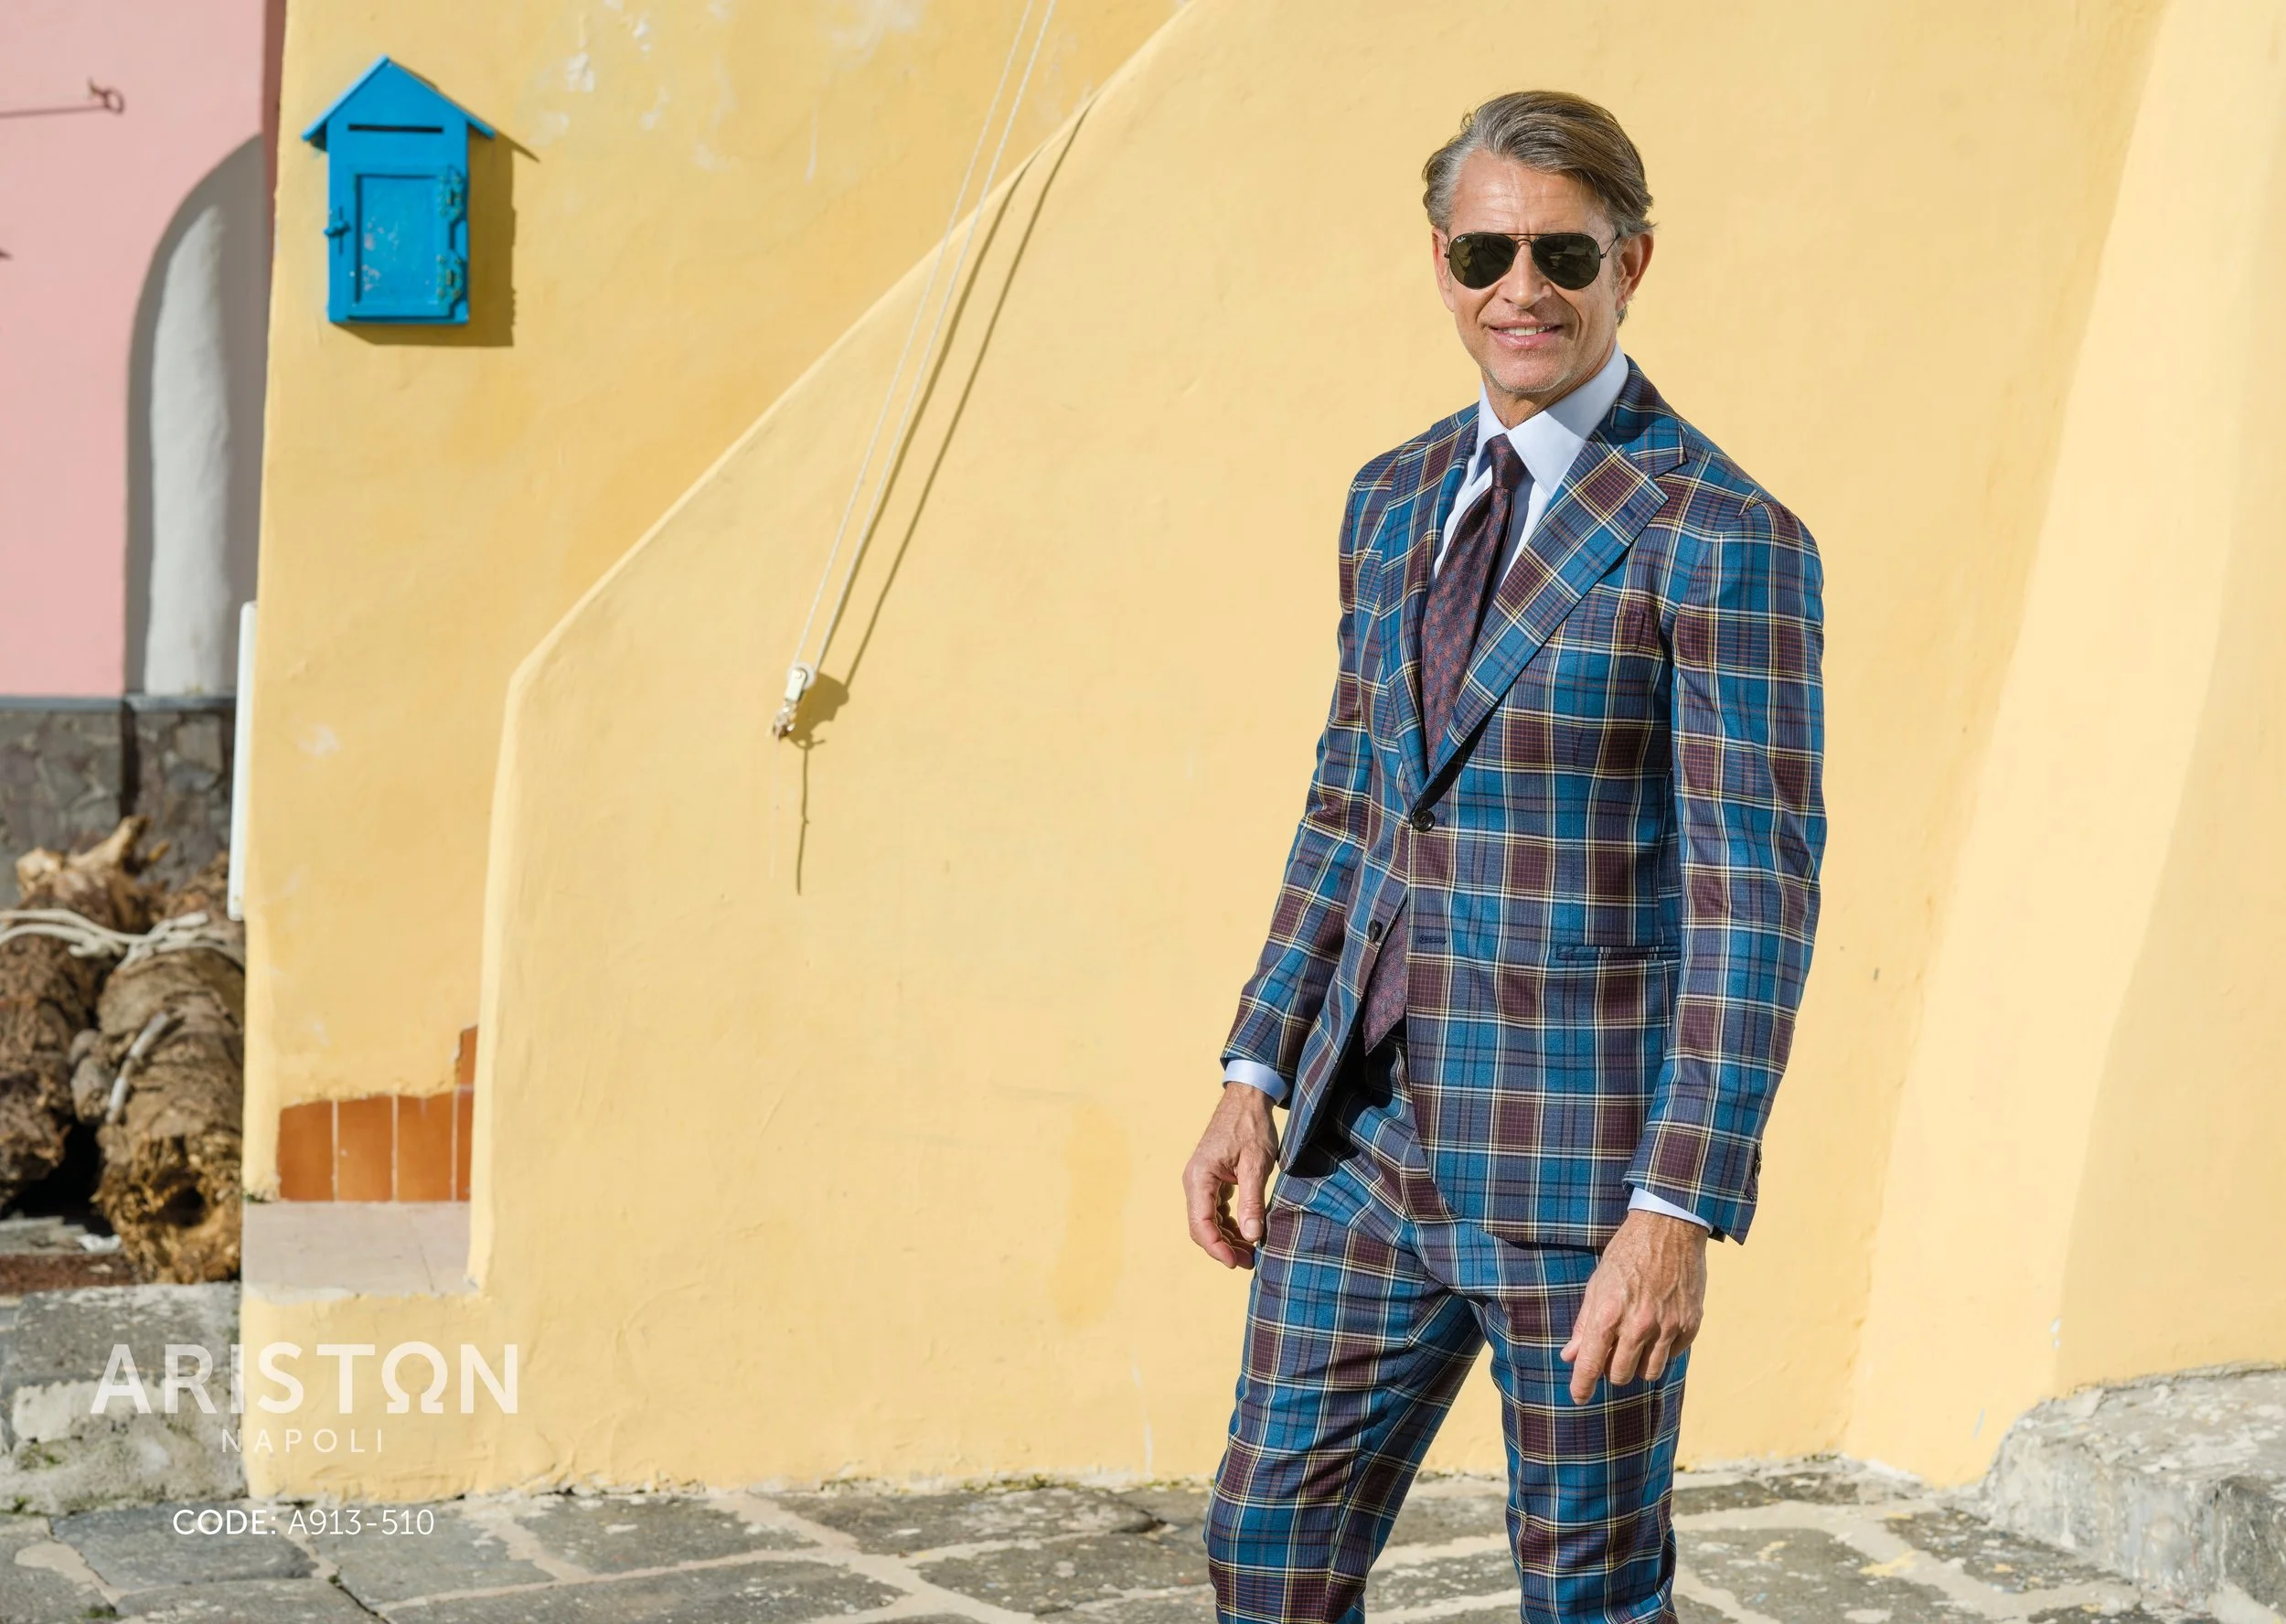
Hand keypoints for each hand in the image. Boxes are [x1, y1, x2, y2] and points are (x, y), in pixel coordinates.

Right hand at [1182, 1083, 1280, 1268]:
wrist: (1247, 1098)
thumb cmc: (1250, 1126)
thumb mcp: (1256, 1164)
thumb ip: (1252, 1201)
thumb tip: (1252, 1237)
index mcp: (1200, 1177)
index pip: (1201, 1224)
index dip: (1217, 1247)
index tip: (1237, 1262)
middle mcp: (1195, 1181)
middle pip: (1202, 1226)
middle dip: (1223, 1247)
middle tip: (1249, 1262)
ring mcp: (1202, 1180)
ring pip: (1208, 1220)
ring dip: (1227, 1238)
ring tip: (1251, 1252)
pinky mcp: (1212, 1179)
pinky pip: (1215, 1209)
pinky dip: (1229, 1223)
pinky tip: (1247, 1231)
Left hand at [1558, 1208, 1707, 1403]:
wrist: (1669, 1229)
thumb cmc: (1627, 1253)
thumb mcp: (1597, 1284)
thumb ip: (1584, 1323)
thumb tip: (1569, 1355)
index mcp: (1609, 1313)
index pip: (1591, 1363)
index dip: (1582, 1385)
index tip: (1578, 1397)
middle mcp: (1639, 1324)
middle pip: (1620, 1375)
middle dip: (1611, 1371)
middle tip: (1611, 1355)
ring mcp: (1668, 1327)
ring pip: (1649, 1373)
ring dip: (1637, 1366)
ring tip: (1635, 1344)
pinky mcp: (1690, 1325)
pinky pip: (1672, 1356)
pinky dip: (1661, 1351)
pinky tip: (1658, 1329)